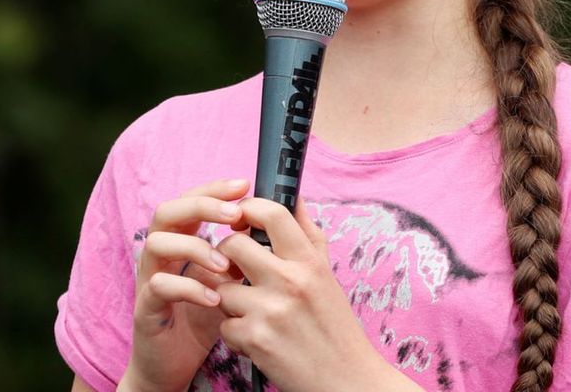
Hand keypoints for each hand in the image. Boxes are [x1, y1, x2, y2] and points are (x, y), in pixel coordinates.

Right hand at [119, 178, 247, 391]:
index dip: (214, 189)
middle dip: (201, 206)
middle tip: (234, 215)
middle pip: (167, 211)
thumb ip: (247, 252)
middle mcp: (161, 253)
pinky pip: (158, 286)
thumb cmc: (206, 316)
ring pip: (157, 243)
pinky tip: (214, 297)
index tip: (244, 185)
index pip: (192, 199)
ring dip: (194, 247)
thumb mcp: (231, 279)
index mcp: (182, 239)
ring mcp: (149, 277)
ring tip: (226, 265)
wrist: (176, 365)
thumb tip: (280, 223)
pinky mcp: (145, 307)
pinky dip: (187, 287)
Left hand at [215, 198, 425, 391]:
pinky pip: (224, 326)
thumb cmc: (334, 325)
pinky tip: (256, 338)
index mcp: (309, 261)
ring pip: (222, 287)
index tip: (241, 218)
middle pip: (232, 244)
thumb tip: (294, 196)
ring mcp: (271, 310)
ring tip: (251, 311)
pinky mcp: (256, 340)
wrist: (348, 380)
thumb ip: (307, 234)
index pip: (273, 212)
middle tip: (236, 269)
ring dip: (229, 301)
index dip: (248, 209)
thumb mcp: (326, 274)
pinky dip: (235, 334)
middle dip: (228, 256)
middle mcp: (290, 281)